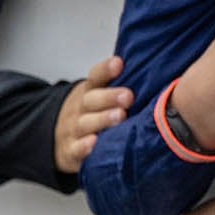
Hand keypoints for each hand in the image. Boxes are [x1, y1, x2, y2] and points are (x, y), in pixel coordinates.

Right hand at [55, 55, 129, 173]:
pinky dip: (84, 147)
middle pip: (91, 100)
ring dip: (102, 120)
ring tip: (120, 116)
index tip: (119, 63)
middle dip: (109, 97)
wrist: (59, 136)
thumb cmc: (92, 113)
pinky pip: (75, 149)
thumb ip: (121, 86)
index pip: (96, 77)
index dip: (106, 69)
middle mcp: (81, 109)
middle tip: (128, 96)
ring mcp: (74, 129)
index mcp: (90, 91)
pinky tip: (94, 142)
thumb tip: (155, 73)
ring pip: (85, 124)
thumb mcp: (99, 95)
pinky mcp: (70, 151)